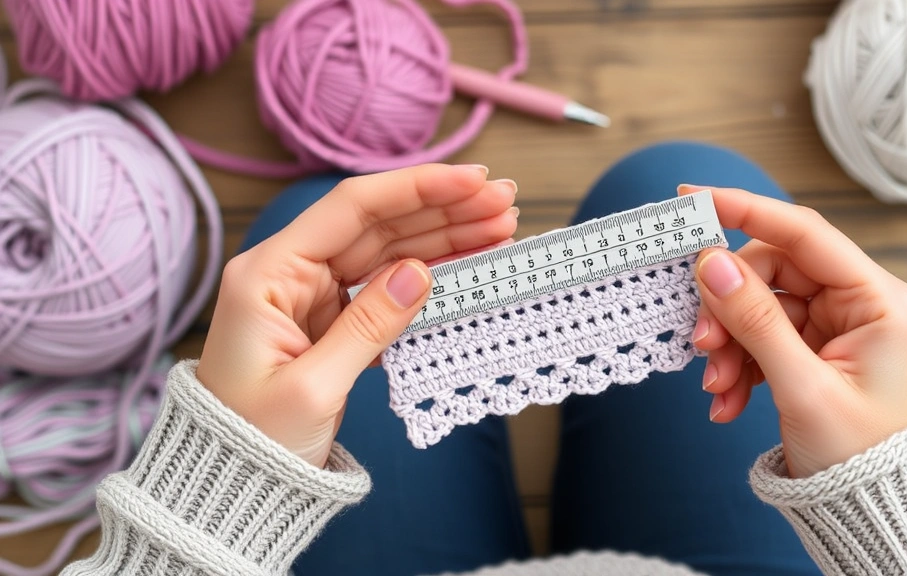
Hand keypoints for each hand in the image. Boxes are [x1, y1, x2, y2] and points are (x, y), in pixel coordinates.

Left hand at [196, 165, 517, 466]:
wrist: (231, 484)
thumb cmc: (252, 441)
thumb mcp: (312, 388)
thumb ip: (368, 325)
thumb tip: (420, 274)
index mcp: (269, 274)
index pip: (352, 209)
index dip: (417, 189)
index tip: (473, 182)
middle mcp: (291, 272)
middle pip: (378, 224)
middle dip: (444, 208)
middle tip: (504, 202)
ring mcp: (314, 295)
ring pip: (390, 251)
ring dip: (446, 236)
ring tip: (501, 225)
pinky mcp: (333, 320)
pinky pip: (388, 286)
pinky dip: (432, 275)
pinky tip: (470, 262)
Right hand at [685, 186, 906, 477]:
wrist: (875, 510)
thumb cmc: (863, 456)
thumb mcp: (802, 387)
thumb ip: (755, 320)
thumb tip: (710, 264)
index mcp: (877, 301)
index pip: (803, 234)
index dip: (745, 210)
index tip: (692, 200)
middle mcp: (856, 304)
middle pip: (770, 273)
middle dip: (726, 307)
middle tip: (700, 342)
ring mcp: (832, 327)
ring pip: (756, 307)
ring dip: (727, 344)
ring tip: (716, 386)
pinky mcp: (810, 350)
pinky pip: (758, 337)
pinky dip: (736, 364)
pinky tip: (727, 400)